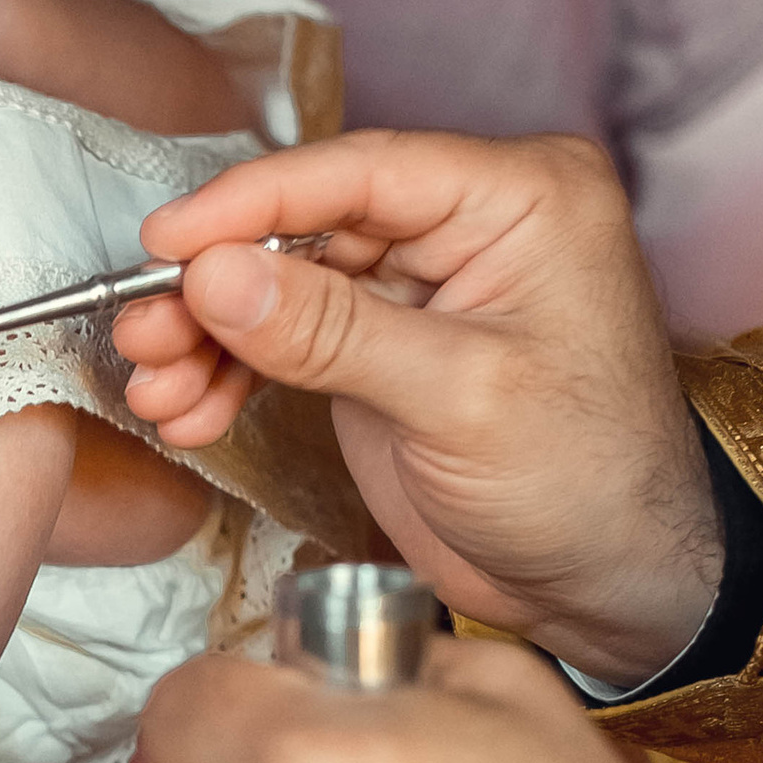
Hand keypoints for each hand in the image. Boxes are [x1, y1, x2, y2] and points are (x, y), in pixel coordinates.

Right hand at [109, 131, 720, 689]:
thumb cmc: (592, 486)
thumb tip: (216, 273)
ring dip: (210, 338)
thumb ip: (332, 332)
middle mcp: (472, 225)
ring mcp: (426, 288)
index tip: (166, 241)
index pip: (362, 173)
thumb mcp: (459, 401)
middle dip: (215, 286)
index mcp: (522, 199)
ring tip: (157, 388)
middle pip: (309, 227)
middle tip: (144, 331)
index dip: (251, 203)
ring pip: (286, 284)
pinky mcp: (391, 347)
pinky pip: (292, 339)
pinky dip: (236, 375)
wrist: (618, 589)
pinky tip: (190, 412)